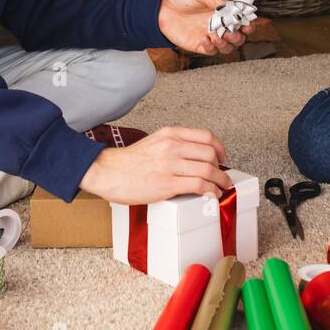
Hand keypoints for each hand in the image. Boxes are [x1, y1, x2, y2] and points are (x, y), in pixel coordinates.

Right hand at [79, 125, 231, 203]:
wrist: (107, 172)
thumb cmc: (128, 162)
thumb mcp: (154, 142)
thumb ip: (174, 145)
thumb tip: (194, 157)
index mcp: (170, 134)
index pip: (206, 136)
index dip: (220, 148)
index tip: (222, 157)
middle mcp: (172, 146)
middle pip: (211, 153)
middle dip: (221, 167)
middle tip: (222, 175)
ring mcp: (170, 164)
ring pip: (209, 169)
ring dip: (221, 180)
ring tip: (222, 187)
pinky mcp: (168, 184)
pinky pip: (200, 185)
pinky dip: (211, 190)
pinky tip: (212, 194)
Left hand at [158, 0, 254, 55]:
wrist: (159, 7)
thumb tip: (226, 6)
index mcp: (222, 12)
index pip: (241, 21)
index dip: (248, 24)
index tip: (247, 24)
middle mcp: (218, 25)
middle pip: (238, 37)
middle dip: (238, 37)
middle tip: (231, 31)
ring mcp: (209, 36)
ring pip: (227, 47)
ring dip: (226, 44)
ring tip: (218, 36)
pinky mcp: (198, 45)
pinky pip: (210, 51)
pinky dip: (211, 47)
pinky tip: (205, 39)